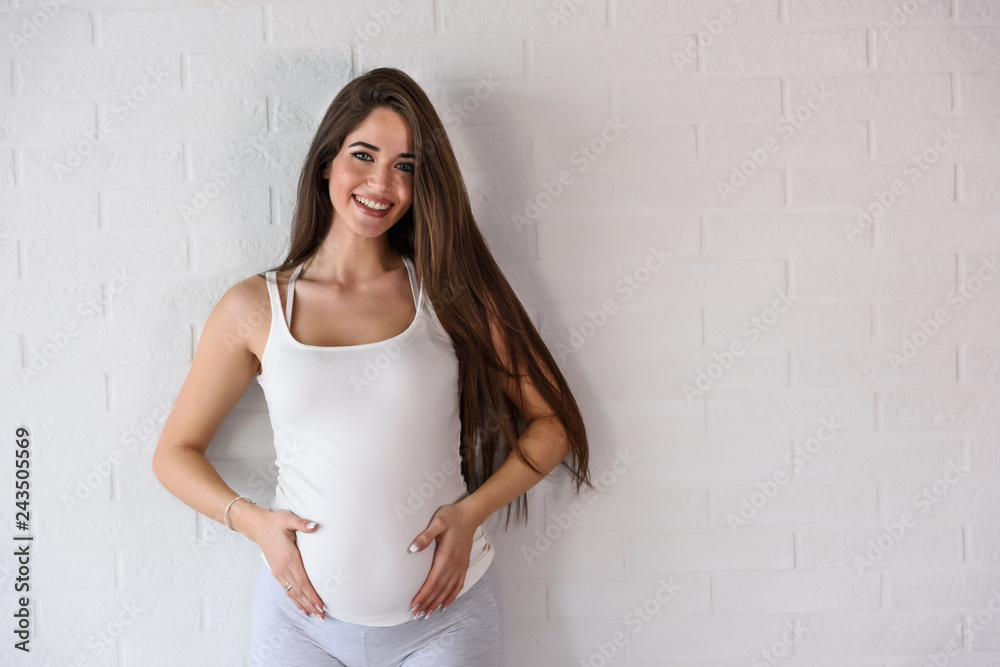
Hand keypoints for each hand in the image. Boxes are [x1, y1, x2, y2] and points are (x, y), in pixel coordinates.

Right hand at [239, 506, 326, 619]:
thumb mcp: (288, 519)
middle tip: (322, 616)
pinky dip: (294, 599)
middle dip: (310, 604)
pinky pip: (286, 589)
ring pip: (292, 593)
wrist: (257, 526)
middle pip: (298, 591)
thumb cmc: (275, 521)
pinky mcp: (276, 572)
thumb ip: (302, 523)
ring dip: (303, 605)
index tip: (321, 604)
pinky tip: (301, 607)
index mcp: (289, 557)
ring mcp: (278, 571)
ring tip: (314, 615)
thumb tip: (314, 526)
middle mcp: (283, 568)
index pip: (303, 581)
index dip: (312, 594)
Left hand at [408, 503, 476, 618]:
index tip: (414, 604)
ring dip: (437, 603)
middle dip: (428, 602)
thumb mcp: (438, 522)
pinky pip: (458, 585)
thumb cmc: (452, 517)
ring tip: (427, 613)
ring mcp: (460, 566)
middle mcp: (454, 564)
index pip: (433, 581)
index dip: (423, 594)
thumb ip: (425, 535)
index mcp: (446, 556)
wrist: (470, 515)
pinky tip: (445, 604)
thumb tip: (413, 549)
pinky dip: (451, 597)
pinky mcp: (464, 565)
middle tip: (416, 614)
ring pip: (448, 590)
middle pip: (439, 589)